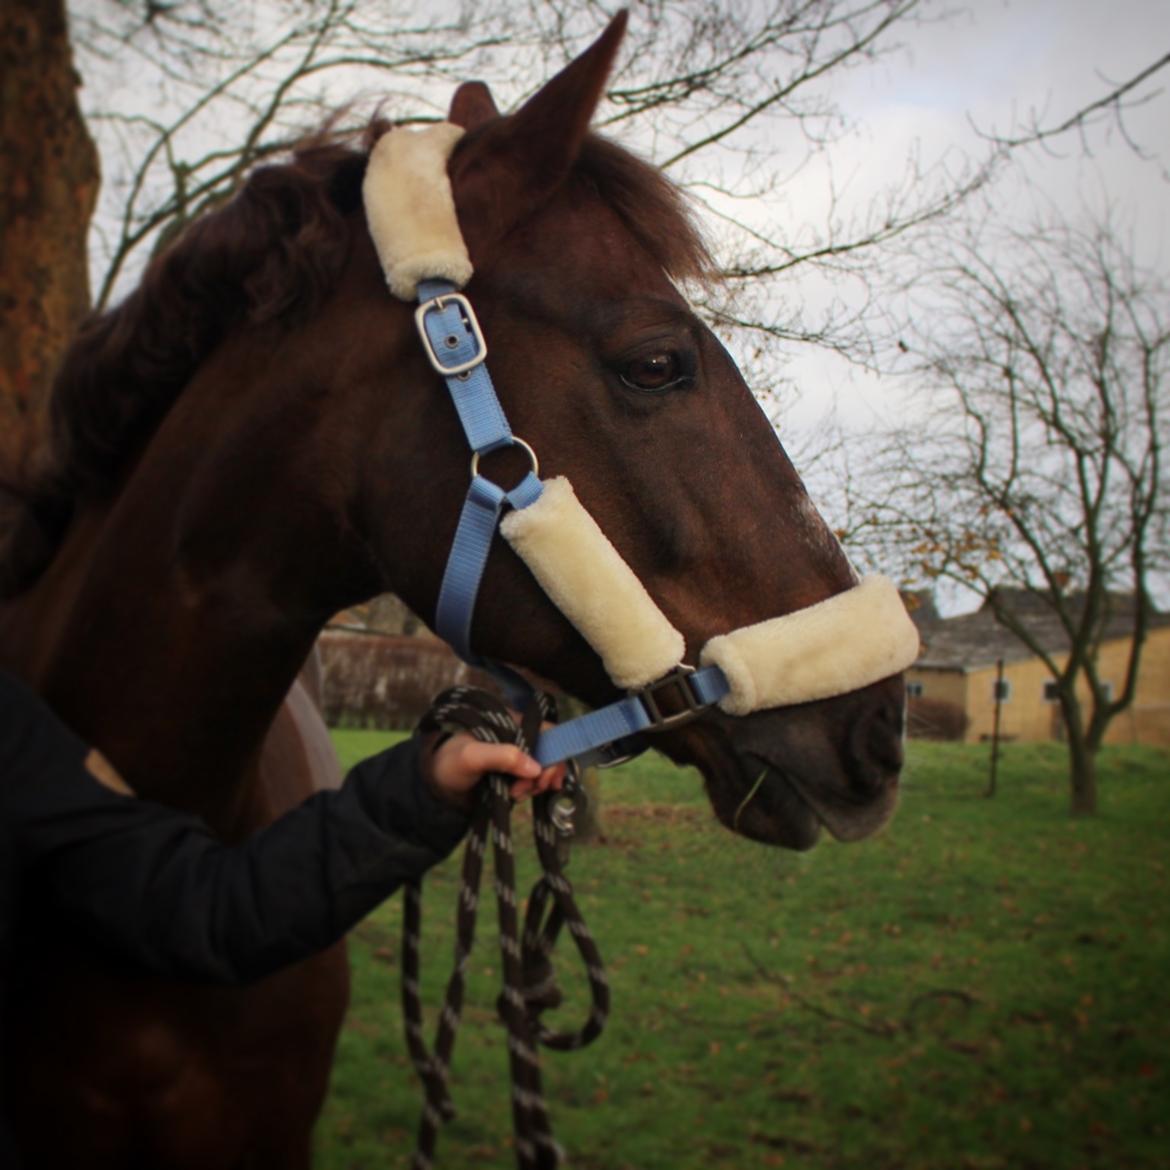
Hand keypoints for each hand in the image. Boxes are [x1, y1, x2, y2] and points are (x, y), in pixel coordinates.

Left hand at [422, 733, 565, 810]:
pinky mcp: (516, 774)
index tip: (546, 776)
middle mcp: (518, 736)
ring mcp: (518, 756)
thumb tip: (536, 767)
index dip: (555, 751)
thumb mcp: (473, 757)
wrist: (437, 789)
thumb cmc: (451, 764)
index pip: (546, 730)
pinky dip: (531, 790)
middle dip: (543, 773)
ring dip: (535, 785)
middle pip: (550, 752)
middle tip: (530, 789)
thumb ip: (502, 757)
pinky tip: (516, 796)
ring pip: (543, 769)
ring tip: (515, 794)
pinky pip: (535, 781)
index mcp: (511, 722)